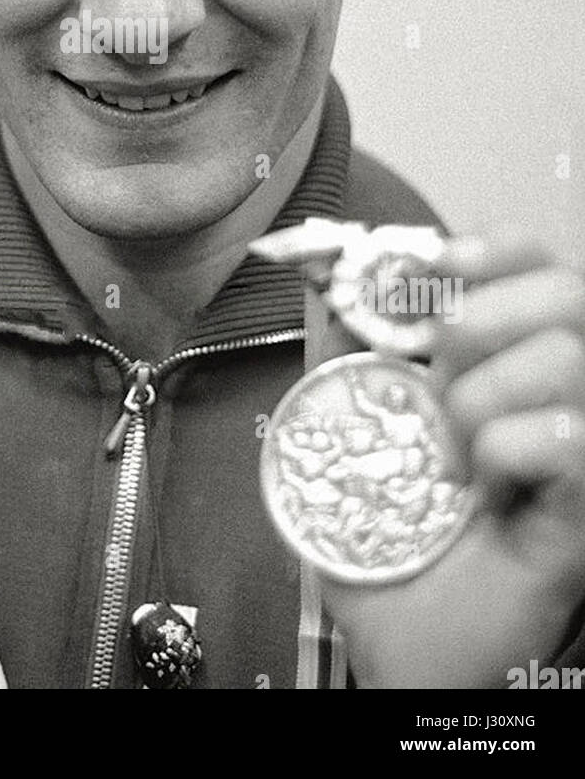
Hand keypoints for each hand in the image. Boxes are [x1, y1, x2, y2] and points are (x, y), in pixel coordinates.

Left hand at [323, 236, 584, 688]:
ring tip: (451, 452)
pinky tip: (484, 492)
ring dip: (480, 397)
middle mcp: (567, 394)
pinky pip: (566, 439)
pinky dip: (505, 452)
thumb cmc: (384, 533)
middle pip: (565, 293)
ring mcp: (583, 449)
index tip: (433, 268)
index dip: (493, 248)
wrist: (398, 637)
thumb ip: (345, 345)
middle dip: (478, 323)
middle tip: (434, 384)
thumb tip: (326, 270)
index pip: (541, 261)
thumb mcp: (348, 422)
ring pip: (567, 358)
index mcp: (518, 358)